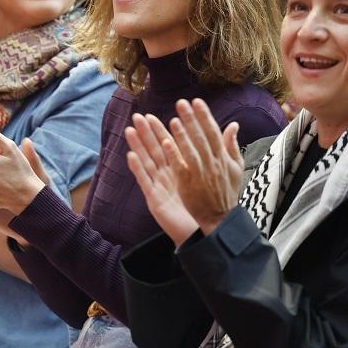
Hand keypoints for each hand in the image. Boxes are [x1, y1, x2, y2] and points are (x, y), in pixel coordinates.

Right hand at [124, 114, 199, 245]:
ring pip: (146, 162)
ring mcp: (158, 187)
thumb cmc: (201, 207)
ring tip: (129, 130)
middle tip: (137, 116)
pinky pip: (145, 182)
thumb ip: (207, 160)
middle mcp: (165, 177)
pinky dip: (138, 169)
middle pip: (154, 151)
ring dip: (137, 146)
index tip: (153, 115)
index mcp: (177, 171)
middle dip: (145, 134)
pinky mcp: (155, 199)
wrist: (200, 231)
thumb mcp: (206, 180)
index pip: (167, 147)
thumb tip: (218, 141)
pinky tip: (131, 156)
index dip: (160, 131)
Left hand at [162, 99, 243, 235]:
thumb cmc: (227, 191)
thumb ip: (232, 145)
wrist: (221, 217)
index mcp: (223, 158)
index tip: (197, 101)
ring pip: (190, 151)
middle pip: (201, 138)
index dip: (204, 116)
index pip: (213, 132)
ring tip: (172, 119)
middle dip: (191, 119)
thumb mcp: (236, 167)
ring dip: (182, 135)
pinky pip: (180, 167)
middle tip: (181, 103)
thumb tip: (233, 124)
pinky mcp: (189, 185)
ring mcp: (200, 174)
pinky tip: (166, 142)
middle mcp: (213, 164)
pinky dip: (174, 155)